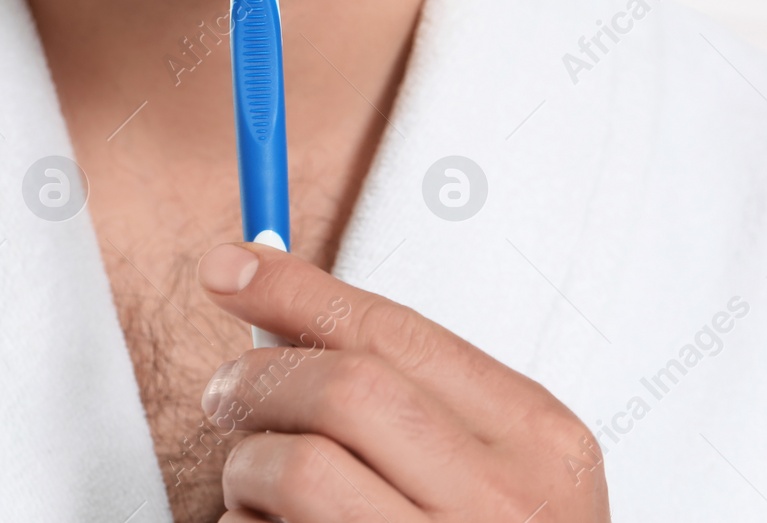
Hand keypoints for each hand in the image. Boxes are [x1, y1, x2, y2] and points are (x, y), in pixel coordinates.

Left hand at [196, 243, 610, 521]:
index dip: (294, 291)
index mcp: (539, 443)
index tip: (226, 268)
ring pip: (293, 470)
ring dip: (245, 468)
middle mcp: (502, 509)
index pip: (393, 335)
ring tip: (255, 486)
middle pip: (341, 390)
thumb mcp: (489, 459)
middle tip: (227, 394)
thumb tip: (265, 285)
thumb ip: (401, 380)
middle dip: (259, 379)